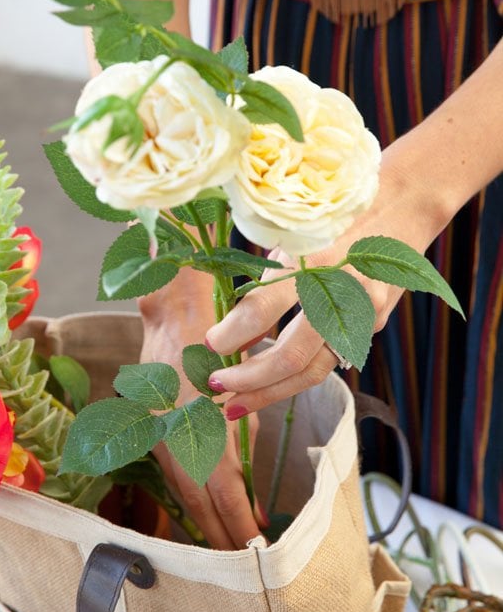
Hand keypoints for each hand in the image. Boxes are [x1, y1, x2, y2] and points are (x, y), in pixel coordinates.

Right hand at [139, 269, 265, 549]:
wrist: (174, 313)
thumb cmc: (219, 346)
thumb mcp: (244, 391)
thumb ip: (243, 442)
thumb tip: (249, 491)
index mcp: (202, 424)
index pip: (223, 491)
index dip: (240, 523)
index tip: (260, 547)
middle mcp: (176, 436)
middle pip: (198, 503)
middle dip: (221, 535)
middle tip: (243, 560)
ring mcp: (158, 434)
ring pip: (182, 492)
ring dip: (203, 523)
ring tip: (225, 546)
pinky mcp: (150, 430)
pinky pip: (170, 474)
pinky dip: (188, 499)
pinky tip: (201, 513)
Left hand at [205, 154, 448, 418]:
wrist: (402, 208)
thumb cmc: (336, 219)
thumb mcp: (294, 240)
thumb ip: (269, 285)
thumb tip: (237, 333)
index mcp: (312, 261)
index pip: (263, 309)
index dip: (231, 333)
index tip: (210, 344)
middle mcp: (339, 292)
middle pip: (291, 355)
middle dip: (249, 378)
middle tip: (217, 385)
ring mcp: (361, 315)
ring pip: (313, 372)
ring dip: (271, 392)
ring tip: (237, 403)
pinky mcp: (371, 328)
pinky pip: (327, 361)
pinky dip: (294, 378)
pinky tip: (269, 386)